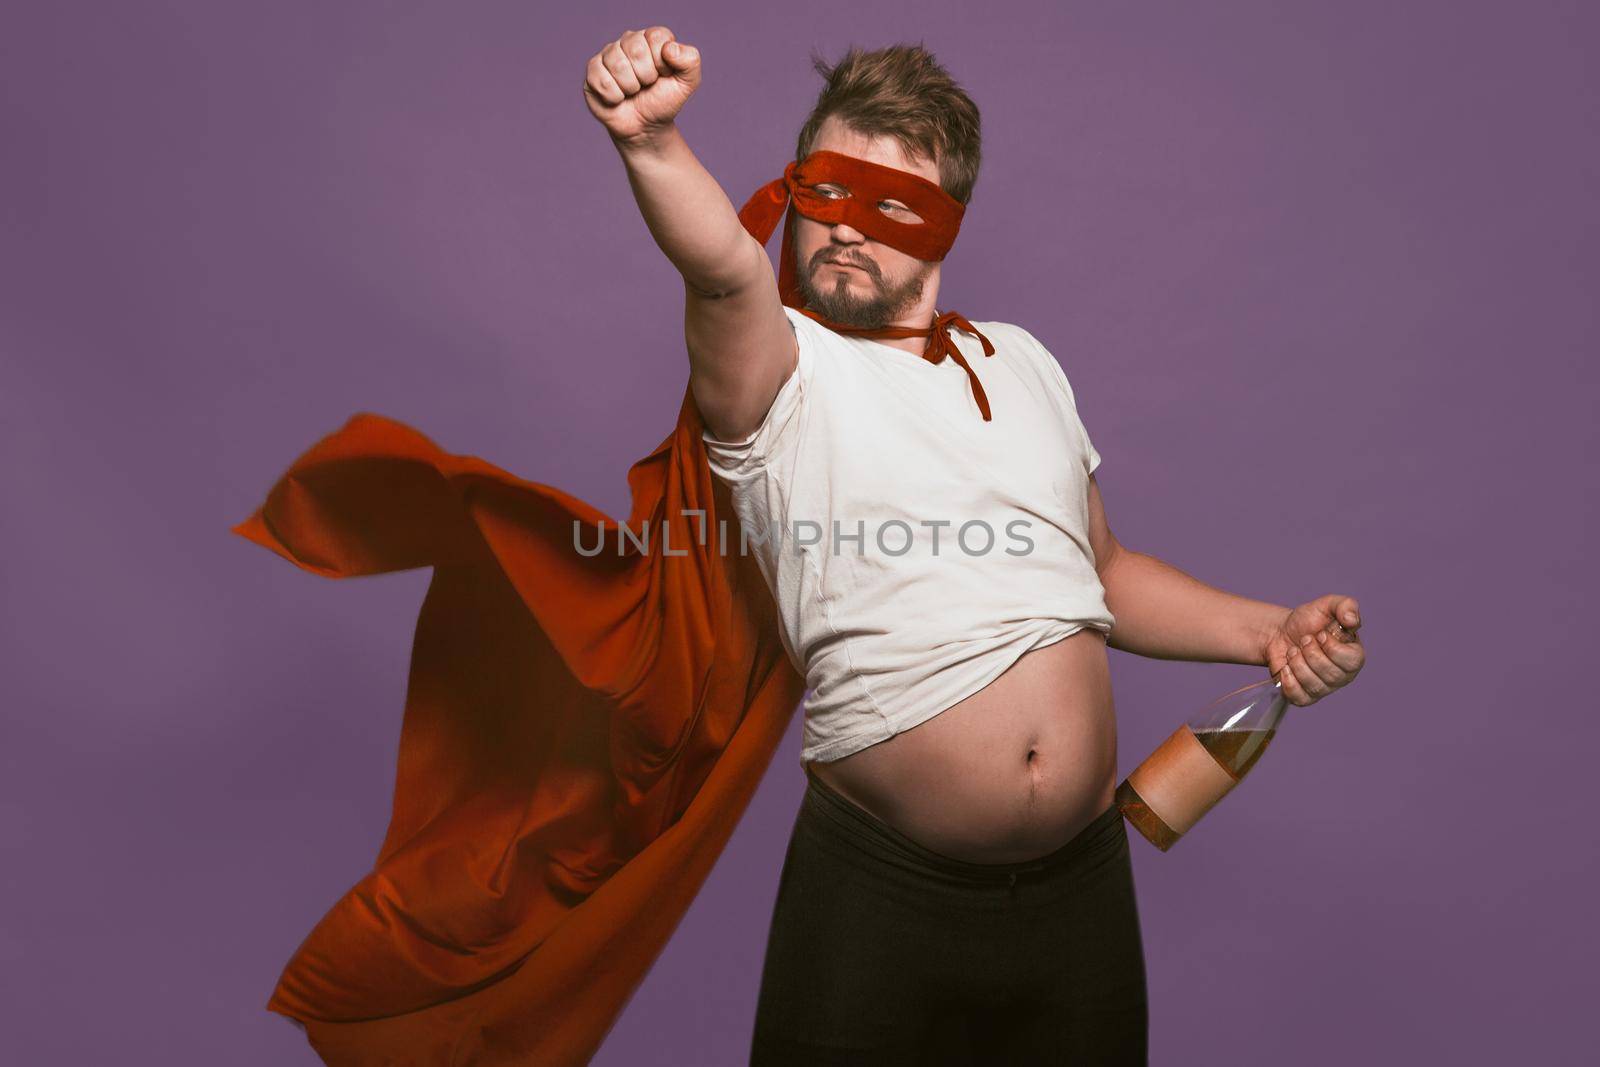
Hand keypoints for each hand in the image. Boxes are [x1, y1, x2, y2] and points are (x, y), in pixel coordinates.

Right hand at [582, 27, 700, 145]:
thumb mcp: (687, 83)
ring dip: (630, 87)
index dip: (662, 63)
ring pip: (618, 65)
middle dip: (646, 76)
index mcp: (651, 38)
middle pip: (635, 49)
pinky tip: (617, 98)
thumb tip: (669, 48)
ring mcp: (608, 55)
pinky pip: (601, 79)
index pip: (656, 37)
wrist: (645, 128)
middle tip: (646, 85)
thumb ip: (690, 60)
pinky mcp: (593, 71)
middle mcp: (628, 41)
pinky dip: (614, 96)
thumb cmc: (664, 101)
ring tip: (632, 92)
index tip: (663, 75)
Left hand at [1262, 594, 1364, 706]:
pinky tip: (1286, 666)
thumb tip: (1352, 620)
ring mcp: (1324, 688)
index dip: (1332, 647)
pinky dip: (1288, 680)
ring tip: (1294, 651)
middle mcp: (1343, 675)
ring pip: (1314, 685)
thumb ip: (1345, 606)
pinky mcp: (1305, 697)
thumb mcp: (1326, 605)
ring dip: (1297, 663)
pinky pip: (1299, 697)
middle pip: (1331, 674)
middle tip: (1303, 640)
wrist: (1279, 633)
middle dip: (1310, 652)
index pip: (1352, 660)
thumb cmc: (1307, 621)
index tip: (1320, 634)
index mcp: (1354, 655)